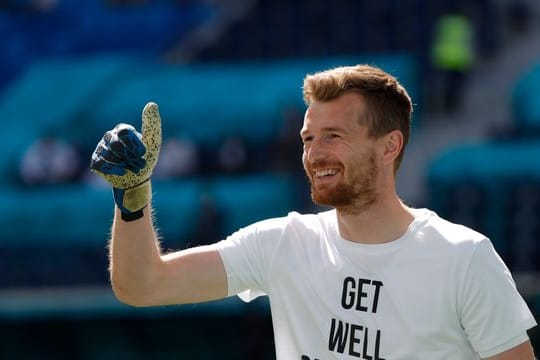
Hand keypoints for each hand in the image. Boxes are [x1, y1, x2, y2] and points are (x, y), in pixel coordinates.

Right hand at [90, 102, 161, 218]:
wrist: (138, 178)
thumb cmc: (146, 157)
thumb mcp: (153, 141)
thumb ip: (152, 123)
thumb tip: (151, 104)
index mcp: (122, 129)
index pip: (124, 132)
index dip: (134, 145)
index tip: (142, 153)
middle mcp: (109, 136)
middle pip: (116, 144)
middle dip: (130, 157)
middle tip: (139, 163)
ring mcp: (101, 148)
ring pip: (108, 155)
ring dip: (124, 165)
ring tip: (132, 168)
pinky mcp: (96, 161)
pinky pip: (101, 164)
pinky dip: (114, 170)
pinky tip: (122, 172)